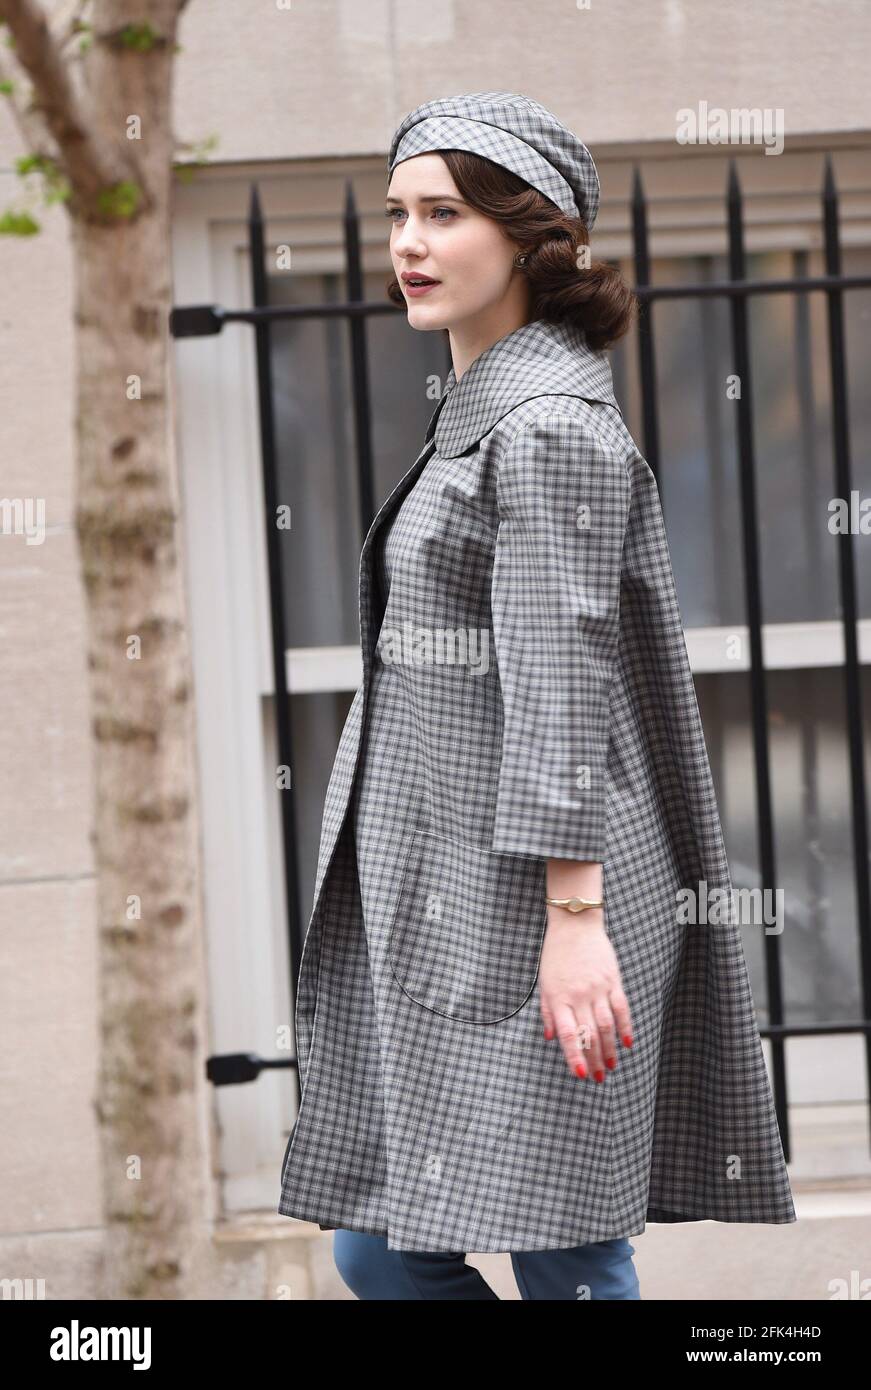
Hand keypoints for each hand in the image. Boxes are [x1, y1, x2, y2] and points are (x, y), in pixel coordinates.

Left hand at [538, 908, 632, 1080]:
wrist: (574, 925)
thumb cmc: (555, 955)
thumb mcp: (544, 983)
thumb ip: (548, 1012)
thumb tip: (551, 1039)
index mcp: (559, 998)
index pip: (568, 1034)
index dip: (574, 1056)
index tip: (579, 1074)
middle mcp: (579, 995)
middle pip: (589, 1034)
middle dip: (593, 1060)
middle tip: (597, 1078)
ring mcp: (598, 988)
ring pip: (607, 1026)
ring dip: (609, 1049)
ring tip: (611, 1066)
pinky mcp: (613, 981)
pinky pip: (621, 1008)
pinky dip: (625, 1027)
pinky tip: (627, 1043)